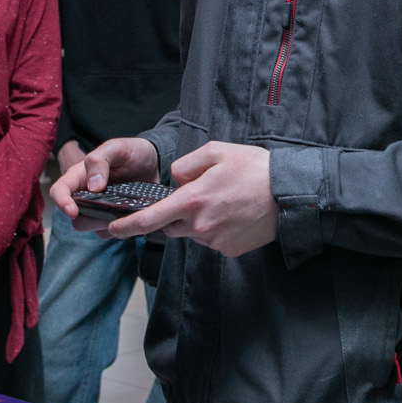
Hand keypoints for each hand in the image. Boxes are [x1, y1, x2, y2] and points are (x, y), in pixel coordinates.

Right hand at [51, 136, 160, 232]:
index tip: (72, 211)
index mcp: (80, 176)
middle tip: (113, 208)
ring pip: (93, 229)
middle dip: (91, 218)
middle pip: (76, 219)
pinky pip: (111, 233)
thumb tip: (92, 186)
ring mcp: (98, 211)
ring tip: (126, 209)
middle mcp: (85, 197)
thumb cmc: (131, 152)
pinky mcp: (112, 220)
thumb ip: (99, 160)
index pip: (59, 191)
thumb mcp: (117, 148)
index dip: (61, 202)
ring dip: (108, 223)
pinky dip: (122, 227)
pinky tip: (133, 214)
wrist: (154, 163)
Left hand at [107, 140, 276, 257]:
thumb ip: (184, 165)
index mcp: (192, 201)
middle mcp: (199, 226)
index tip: (112, 229)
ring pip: (192, 233)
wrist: (289, 194)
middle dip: (175, 214)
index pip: (148, 220)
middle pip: (171, 226)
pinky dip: (216, 229)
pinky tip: (234, 214)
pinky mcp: (228, 250)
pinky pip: (211, 240)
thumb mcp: (215, 152)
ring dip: (198, 220)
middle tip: (201, 196)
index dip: (125, 226)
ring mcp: (214, 241)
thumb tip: (173, 180)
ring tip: (224, 201)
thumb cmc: (253, 169)